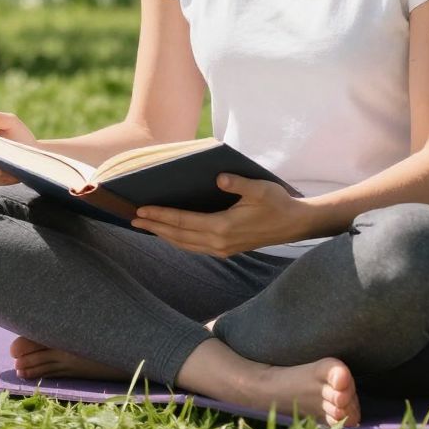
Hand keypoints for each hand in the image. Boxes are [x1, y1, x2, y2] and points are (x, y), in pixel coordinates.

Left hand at [131, 177, 310, 256]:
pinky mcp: (227, 250)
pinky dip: (178, 241)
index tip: (141, 211)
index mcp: (224, 227)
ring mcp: (223, 249)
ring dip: (164, 236)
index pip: (183, 222)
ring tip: (145, 226)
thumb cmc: (277, 202)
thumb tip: (218, 178)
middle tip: (132, 219)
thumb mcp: (260, 188)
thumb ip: (238, 183)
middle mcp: (220, 242)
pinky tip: (169, 234)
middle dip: (155, 227)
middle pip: (179, 236)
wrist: (296, 224)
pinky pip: (195, 247)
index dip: (160, 216)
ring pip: (185, 245)